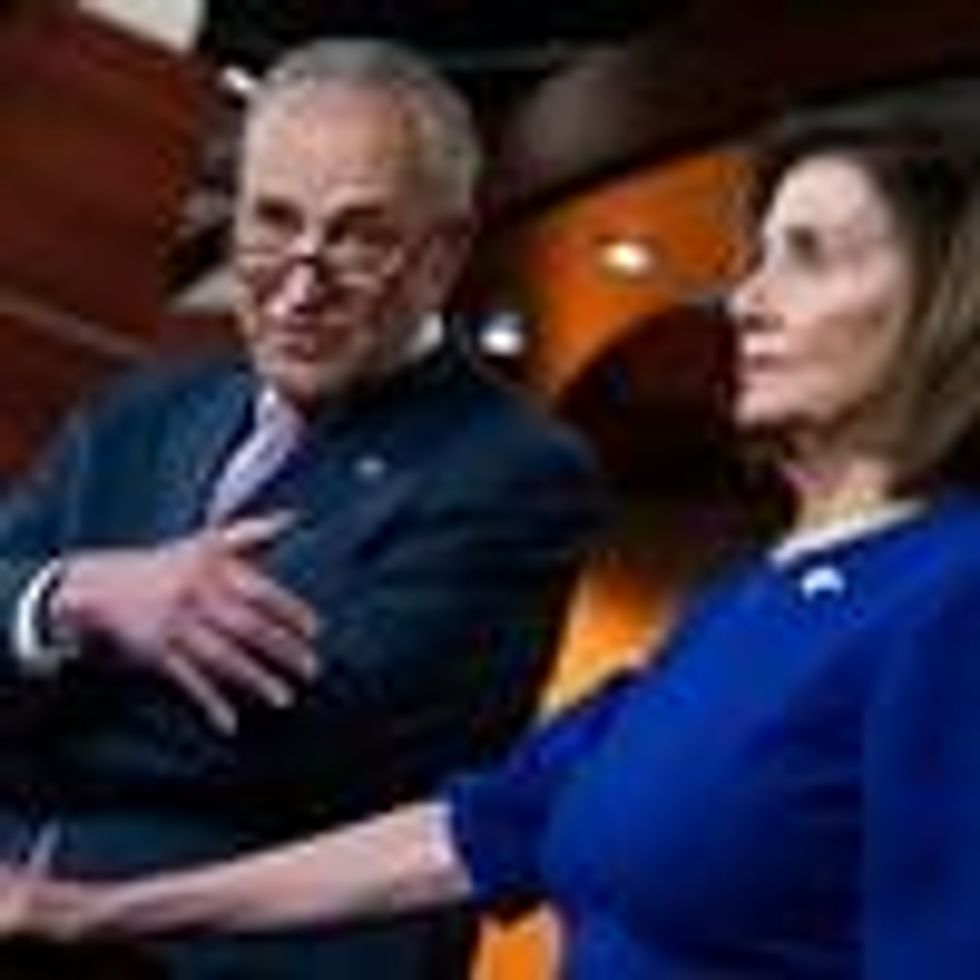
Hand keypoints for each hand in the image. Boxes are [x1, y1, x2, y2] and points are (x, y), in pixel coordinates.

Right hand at [50, 513, 319, 733]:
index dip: (290, 610)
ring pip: (222, 658)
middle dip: (282, 649)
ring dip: (255, 680)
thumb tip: (294, 518)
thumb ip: (251, 532)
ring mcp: (175, 628)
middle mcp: (195, 598)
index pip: (260, 591)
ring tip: (285, 698)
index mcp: (212, 570)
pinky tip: (230, 724)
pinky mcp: (157, 654)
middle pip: (247, 627)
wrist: (101, 586)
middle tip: (312, 668)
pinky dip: (209, 703)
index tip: (315, 630)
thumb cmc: (167, 564)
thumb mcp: (206, 542)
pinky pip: (188, 682)